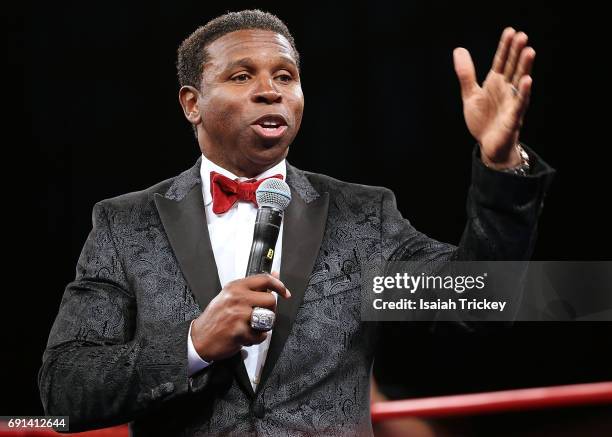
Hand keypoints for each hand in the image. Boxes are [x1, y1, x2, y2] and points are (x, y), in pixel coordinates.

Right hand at [190, 271, 290, 361]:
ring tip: (251, 327)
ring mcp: (238, 314)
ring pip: (268, 319)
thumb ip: (253, 287)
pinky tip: (245, 336)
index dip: (279, 286)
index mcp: (235, 287)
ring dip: (263, 327)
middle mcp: (237, 298)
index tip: (285, 293)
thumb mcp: (231, 296)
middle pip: (271, 301)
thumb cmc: (216, 317)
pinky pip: (261, 335)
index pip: (264, 280)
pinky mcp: (239, 331)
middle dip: (270, 311)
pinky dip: (256, 338)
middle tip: (261, 316)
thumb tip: (275, 274)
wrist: (199, 338)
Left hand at [453, 27, 534, 168]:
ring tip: (529, 51)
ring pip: (520, 82)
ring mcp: (511, 103)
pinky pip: (520, 104)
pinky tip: (527, 81)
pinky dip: (523, 93)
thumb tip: (459, 50)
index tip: (510, 31)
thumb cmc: (483, 120)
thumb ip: (466, 74)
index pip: (501, 61)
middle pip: (513, 68)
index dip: (505, 47)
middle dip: (517, 53)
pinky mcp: (513, 118)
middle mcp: (506, 90)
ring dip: (525, 67)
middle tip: (522, 36)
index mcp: (496, 83)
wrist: (488, 146)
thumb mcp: (470, 95)